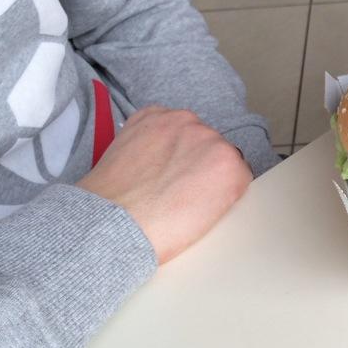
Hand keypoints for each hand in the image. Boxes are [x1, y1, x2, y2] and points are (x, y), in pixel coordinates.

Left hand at [77, 106, 251, 262]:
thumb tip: (213, 180)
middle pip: (213, 147)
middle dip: (200, 163)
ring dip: (179, 145)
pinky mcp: (148, 116)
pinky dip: (157, 134)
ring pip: (189, 131)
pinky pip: (162, 120)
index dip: (219, 185)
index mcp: (229, 165)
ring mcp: (176, 122)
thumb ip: (222, 190)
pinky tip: (147, 158)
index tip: (205, 195)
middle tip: (178, 187)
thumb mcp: (210, 220)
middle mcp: (208, 136)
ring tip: (158, 173)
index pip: (237, 169)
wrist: (110, 223)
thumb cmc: (155, 231)